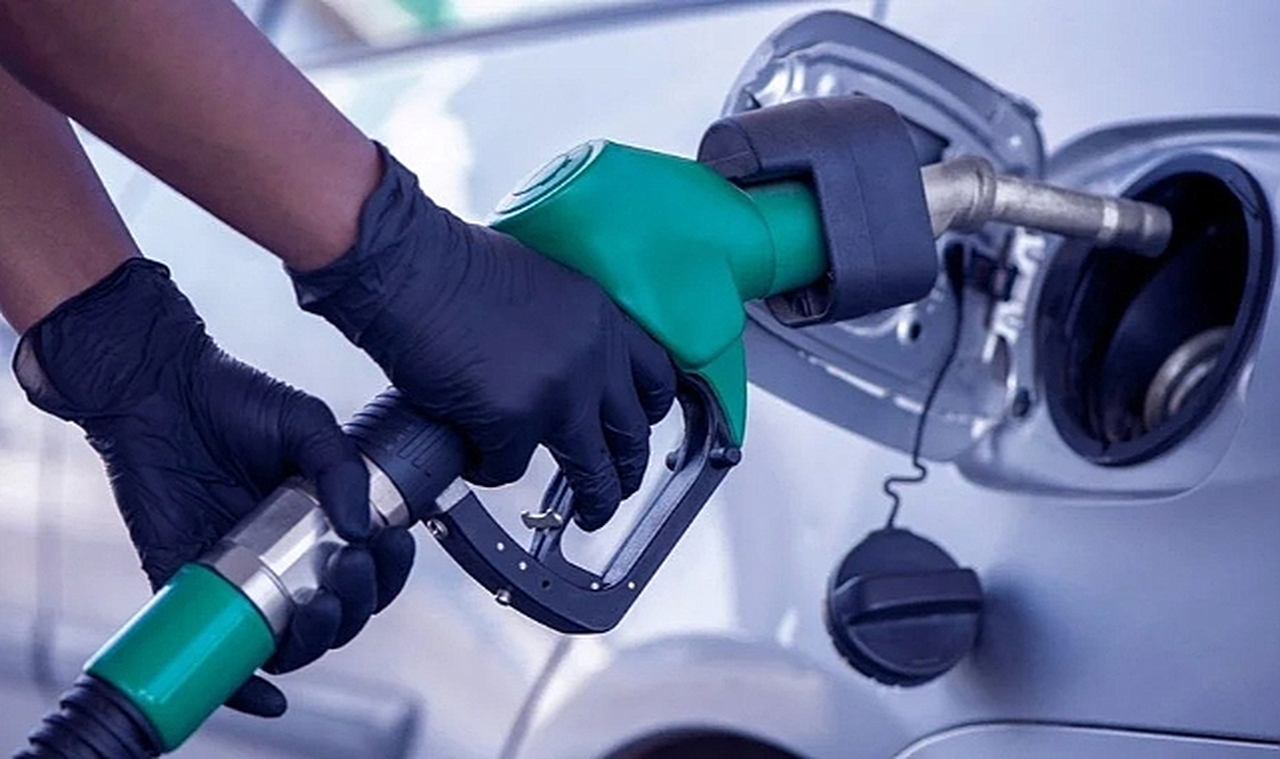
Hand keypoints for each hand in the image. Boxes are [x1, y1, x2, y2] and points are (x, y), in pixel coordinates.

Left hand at [13, 259, 414, 716]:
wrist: (156, 392)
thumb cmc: (231, 399)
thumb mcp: (304, 422)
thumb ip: (340, 466)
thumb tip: (360, 525)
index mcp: (320, 523)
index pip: (369, 571)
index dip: (387, 572)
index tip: (388, 545)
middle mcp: (286, 558)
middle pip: (339, 615)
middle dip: (357, 604)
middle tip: (350, 570)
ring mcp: (242, 578)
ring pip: (292, 642)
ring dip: (317, 641)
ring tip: (318, 608)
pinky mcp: (193, 588)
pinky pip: (221, 654)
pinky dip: (245, 690)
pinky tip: (269, 699)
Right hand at [290, 144, 675, 530]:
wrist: (407, 265)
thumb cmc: (451, 266)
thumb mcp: (539, 285)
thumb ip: (566, 328)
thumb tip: (562, 367)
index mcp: (601, 315)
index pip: (656, 375)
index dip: (650, 410)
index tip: (642, 427)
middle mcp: (593, 354)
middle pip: (632, 433)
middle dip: (627, 469)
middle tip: (617, 486)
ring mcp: (558, 391)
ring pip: (593, 469)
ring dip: (592, 500)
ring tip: (585, 515)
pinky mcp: (513, 420)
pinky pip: (509, 469)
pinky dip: (490, 469)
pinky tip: (474, 457)